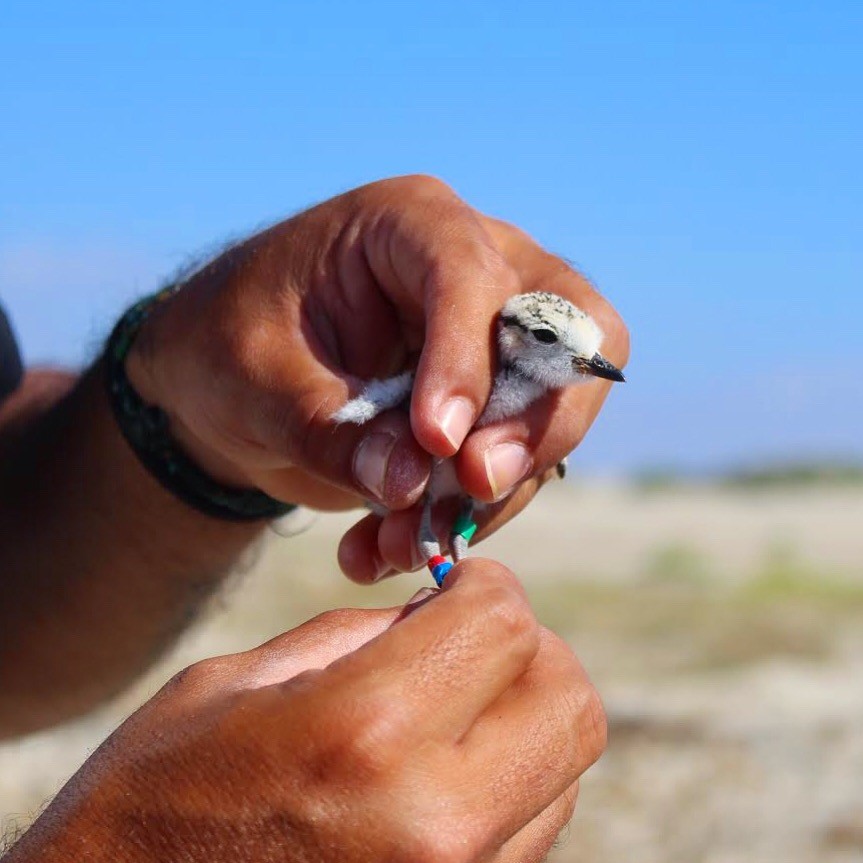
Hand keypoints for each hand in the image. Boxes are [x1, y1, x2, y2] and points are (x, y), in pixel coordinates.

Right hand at [7, 561, 605, 862]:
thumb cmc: (148, 804)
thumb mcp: (236, 686)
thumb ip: (361, 639)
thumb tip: (445, 612)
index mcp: (364, 734)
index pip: (506, 625)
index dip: (490, 585)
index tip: (461, 583)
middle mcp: (433, 825)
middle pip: (570, 704)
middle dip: (532, 651)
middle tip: (471, 638)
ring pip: (564, 772)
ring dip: (522, 720)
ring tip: (446, 710)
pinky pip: (532, 833)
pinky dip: (509, 785)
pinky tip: (438, 773)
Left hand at [127, 175, 628, 579]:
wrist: (229, 385)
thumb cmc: (231, 349)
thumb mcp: (257, 385)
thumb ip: (332, 431)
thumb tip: (412, 484)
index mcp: (408, 225)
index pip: (471, 275)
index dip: (466, 358)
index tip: (437, 440)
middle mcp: (475, 269)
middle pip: (570, 331)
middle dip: (532, 421)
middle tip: (472, 486)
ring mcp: (494, 340)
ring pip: (554, 411)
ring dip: (490, 493)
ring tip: (397, 544)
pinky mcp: (492, 406)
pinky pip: (516, 464)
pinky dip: (464, 517)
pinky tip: (384, 548)